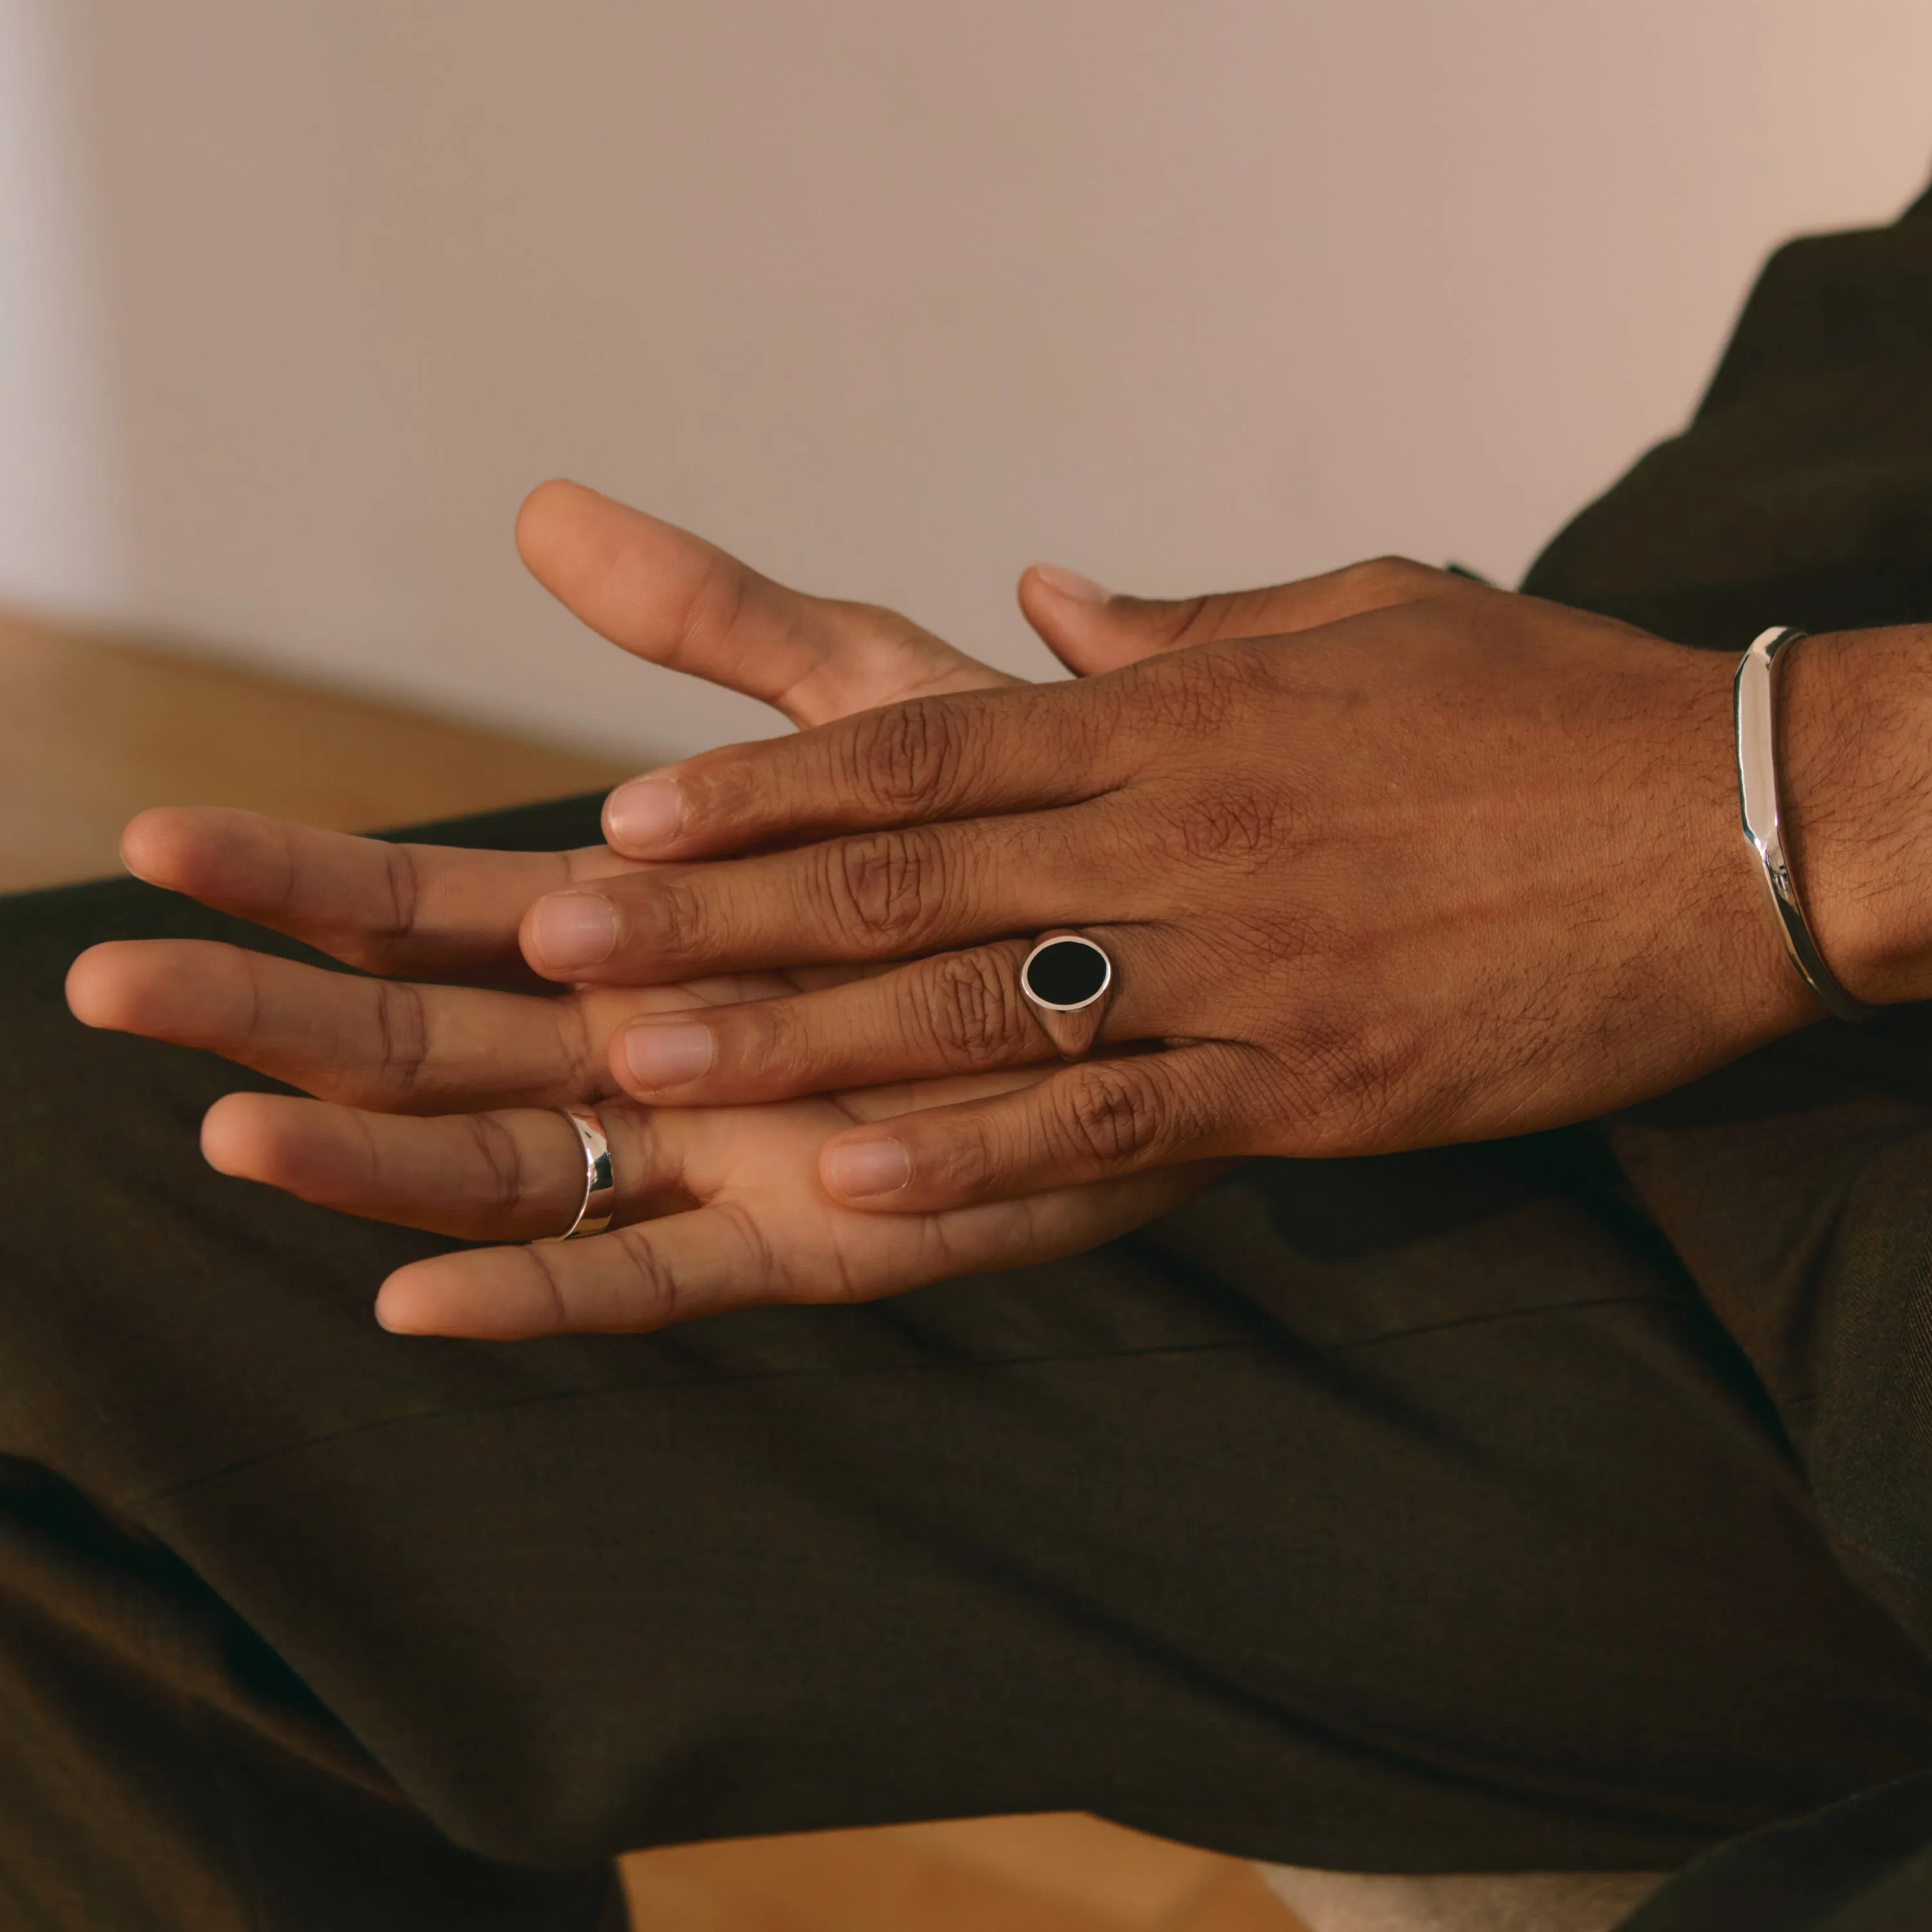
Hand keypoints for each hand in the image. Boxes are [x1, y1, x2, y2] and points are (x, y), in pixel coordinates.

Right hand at [66, 483, 1211, 1336]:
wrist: (1168, 951)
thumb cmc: (1016, 830)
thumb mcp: (858, 707)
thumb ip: (712, 624)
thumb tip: (541, 506)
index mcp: (645, 928)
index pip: (435, 910)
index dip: (301, 879)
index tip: (166, 834)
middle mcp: (649, 1046)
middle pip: (427, 1041)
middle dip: (269, 1013)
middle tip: (109, 975)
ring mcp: (713, 1151)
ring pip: (505, 1166)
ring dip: (366, 1160)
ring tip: (228, 1127)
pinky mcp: (803, 1240)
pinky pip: (648, 1280)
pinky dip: (535, 1299)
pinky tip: (414, 1303)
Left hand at [518, 560, 1848, 1214]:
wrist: (1735, 822)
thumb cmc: (1543, 710)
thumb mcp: (1363, 616)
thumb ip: (1189, 624)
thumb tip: (1058, 600)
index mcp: (1178, 721)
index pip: (925, 744)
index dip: (765, 787)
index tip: (631, 818)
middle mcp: (1181, 839)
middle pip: (907, 875)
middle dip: (722, 913)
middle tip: (562, 941)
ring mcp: (1242, 972)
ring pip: (980, 1007)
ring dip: (800, 1042)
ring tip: (648, 1066)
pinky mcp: (1314, 1092)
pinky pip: (1114, 1125)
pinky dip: (975, 1156)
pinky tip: (853, 1186)